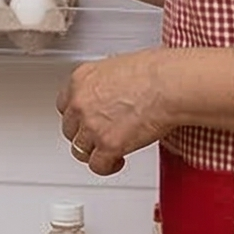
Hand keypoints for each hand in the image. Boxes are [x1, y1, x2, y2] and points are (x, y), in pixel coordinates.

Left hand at [58, 51, 172, 176]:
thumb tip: (113, 94)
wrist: (169, 85)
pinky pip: (97, 166)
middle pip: (70, 129)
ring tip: (108, 152)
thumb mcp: (119, 66)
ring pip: (79, 150)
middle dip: (84, 134)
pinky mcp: (108, 145)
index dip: (78, 116)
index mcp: (81, 79)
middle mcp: (81, 102)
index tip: (87, 120)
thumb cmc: (156, 71)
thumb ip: (106, 84)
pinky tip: (118, 161)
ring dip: (94, 152)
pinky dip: (107, 167)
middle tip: (101, 136)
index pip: (65, 104)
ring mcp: (92, 125)